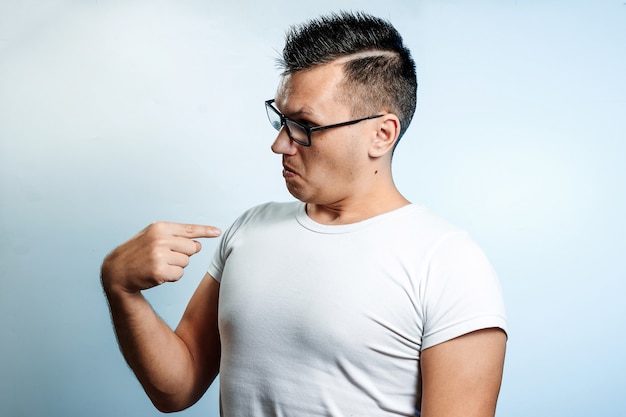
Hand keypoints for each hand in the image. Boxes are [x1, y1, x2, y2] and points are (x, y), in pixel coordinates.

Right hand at [101, 222, 221, 294]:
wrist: (117, 271)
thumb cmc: (137, 253)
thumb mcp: (152, 236)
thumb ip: (175, 237)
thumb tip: (198, 245)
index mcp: (159, 227)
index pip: (189, 229)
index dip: (205, 231)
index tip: (217, 232)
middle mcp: (161, 240)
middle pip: (192, 248)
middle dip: (184, 254)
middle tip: (165, 257)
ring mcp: (160, 256)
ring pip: (186, 263)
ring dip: (176, 266)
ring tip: (158, 264)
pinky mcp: (159, 272)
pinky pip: (179, 275)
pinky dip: (172, 277)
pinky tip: (157, 273)